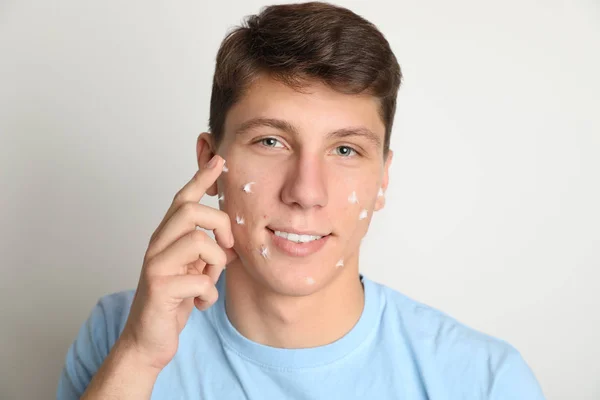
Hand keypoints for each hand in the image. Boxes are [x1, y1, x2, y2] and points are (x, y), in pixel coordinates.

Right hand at [119, 154, 236, 370]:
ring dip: (216, 265)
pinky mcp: (159, 288)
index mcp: (167, 237)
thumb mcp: (194, 268)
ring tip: (209, 282)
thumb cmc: (174, 301)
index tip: (219, 159)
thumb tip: (230, 237)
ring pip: (199, 241)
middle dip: (220, 224)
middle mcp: (157, 244)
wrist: (148, 340)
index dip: (201, 177)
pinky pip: (200, 280)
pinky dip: (209, 295)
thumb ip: (206, 249)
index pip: (184, 198)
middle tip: (228, 247)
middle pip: (191, 210)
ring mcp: (155, 265)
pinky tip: (201, 304)